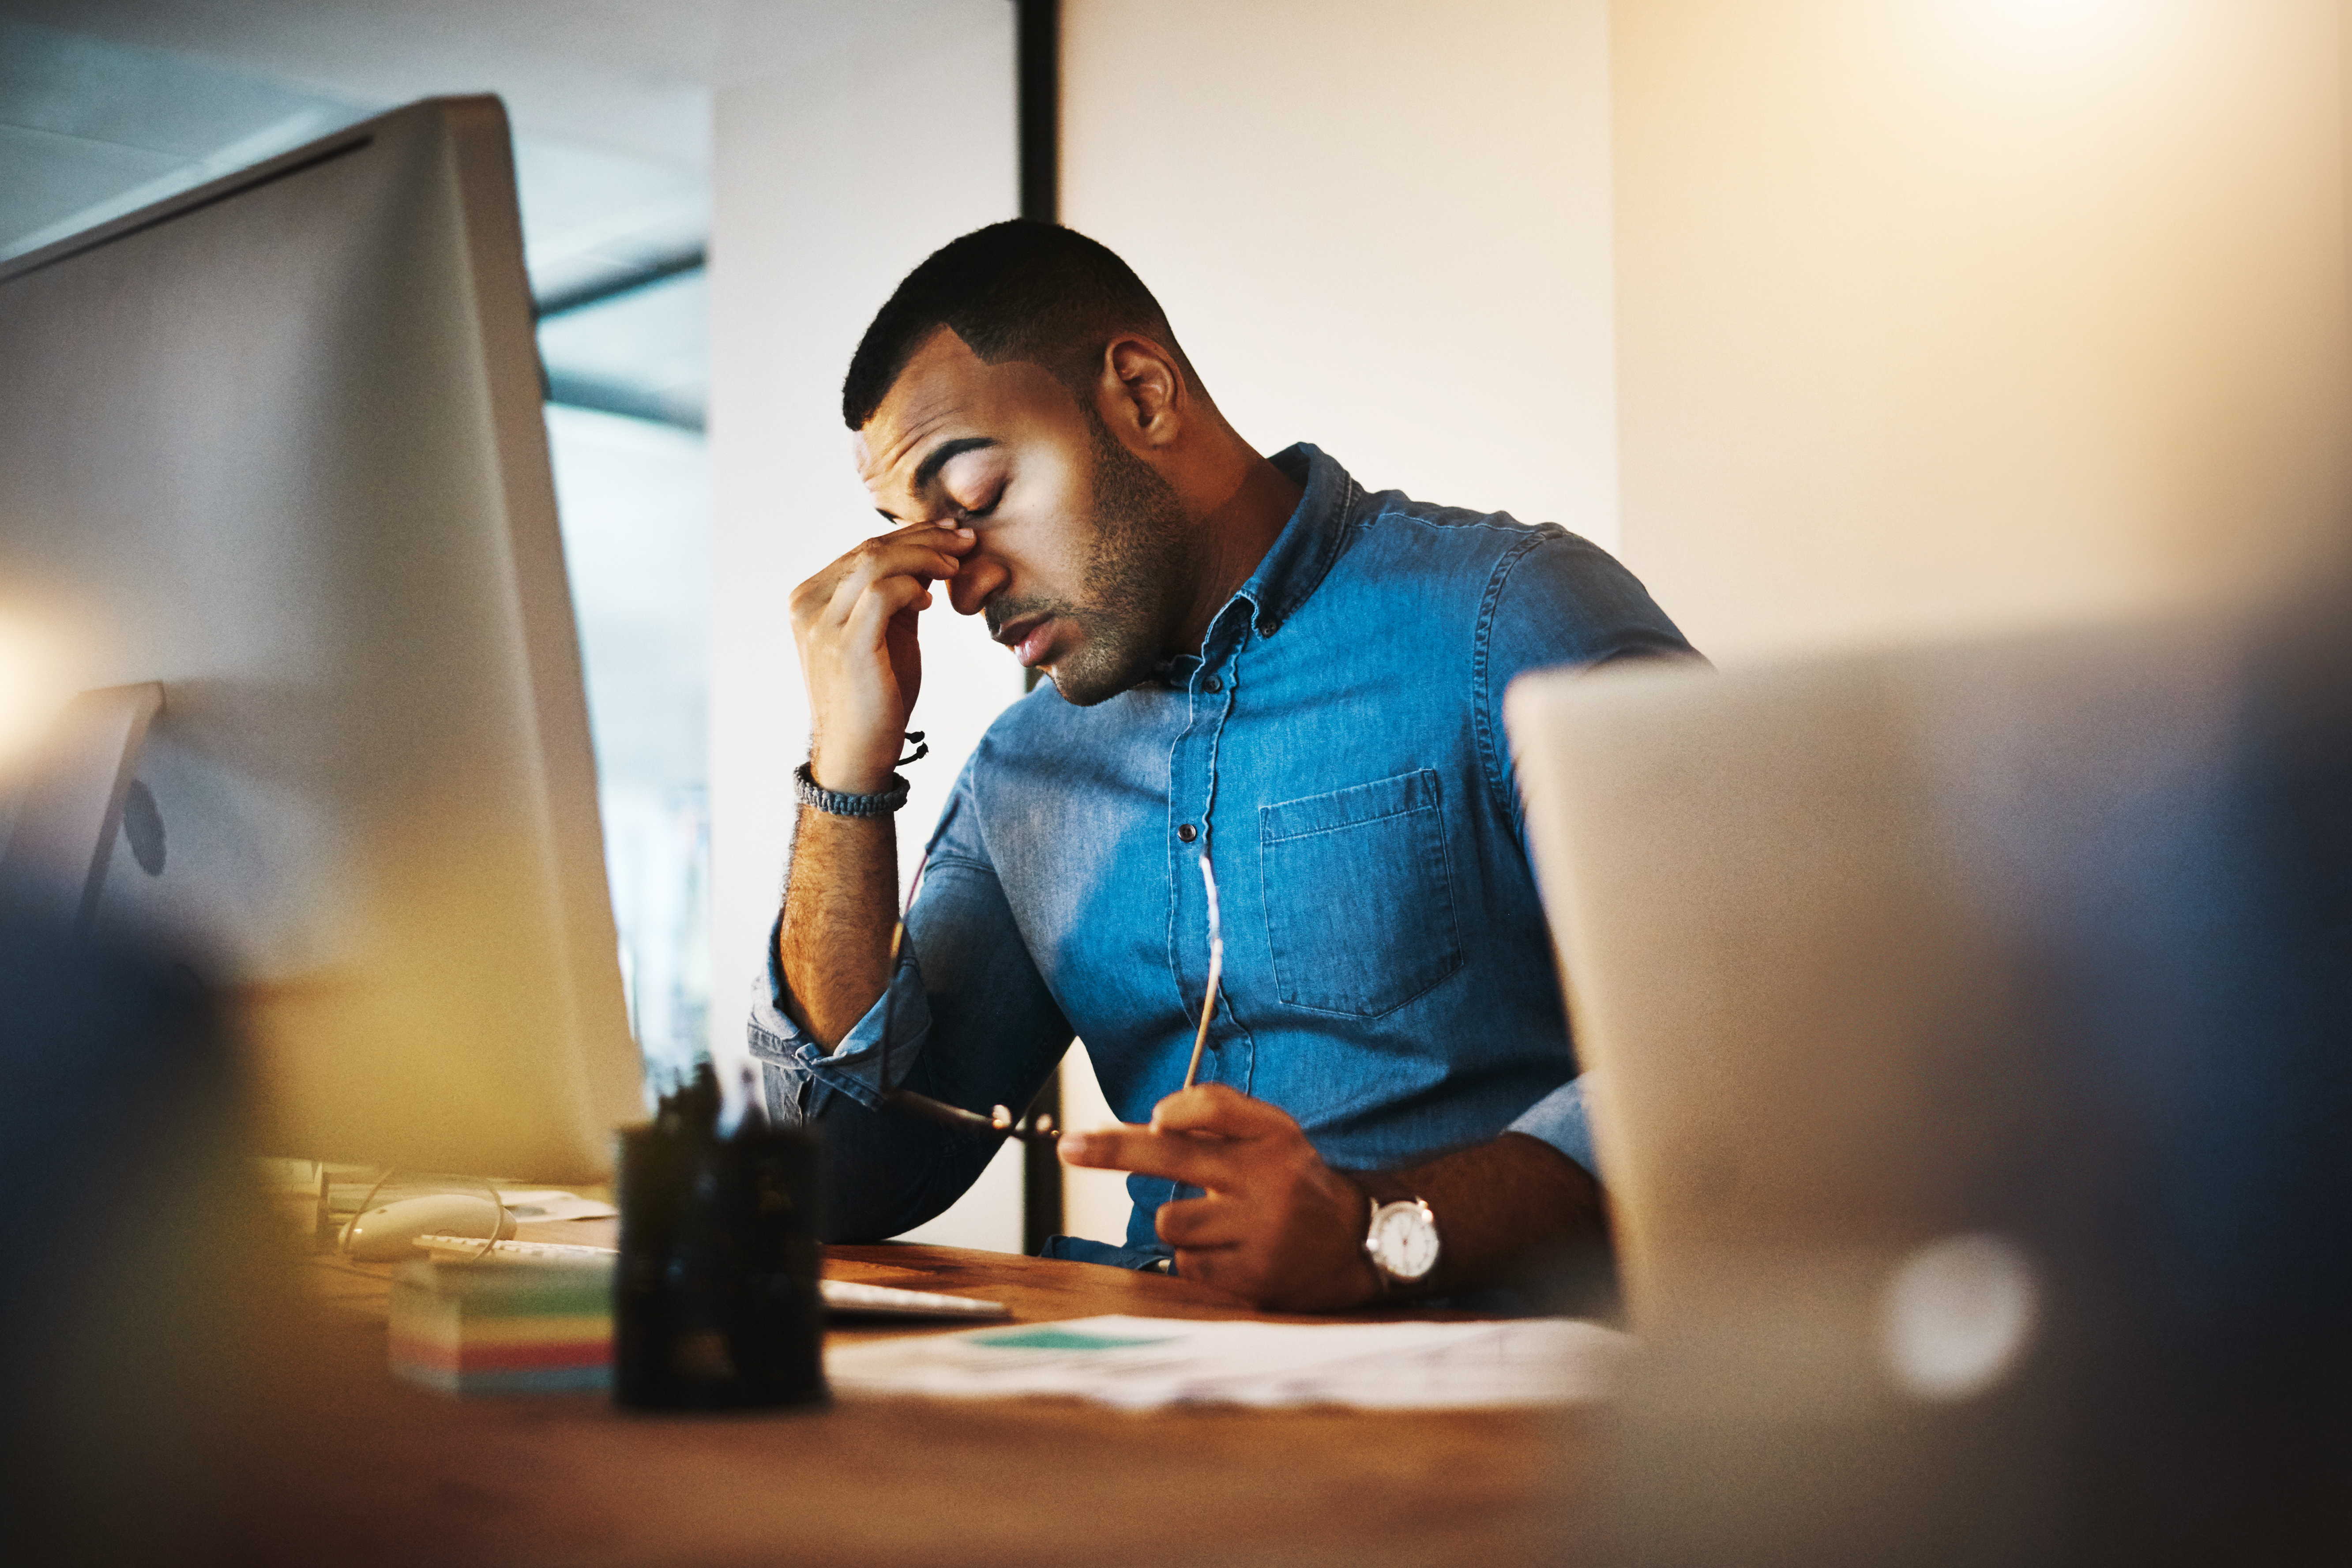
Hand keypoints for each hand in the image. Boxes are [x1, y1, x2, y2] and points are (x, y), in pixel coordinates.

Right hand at [787, 522, 976, 793]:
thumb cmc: (875, 694)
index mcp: (810, 597)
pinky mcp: (844, 644)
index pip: (863, 550)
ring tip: (957, 564)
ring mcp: (820, 624)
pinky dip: (911, 587)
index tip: (950, 531)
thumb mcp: (888, 631)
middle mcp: (807, 604)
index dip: (911, 534)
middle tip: (965, 539)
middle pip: (870, 549)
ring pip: (875, 562)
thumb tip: (931, 554)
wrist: (857, 753)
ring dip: (924, 556)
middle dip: (925, 538)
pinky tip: (929, 601)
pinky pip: (881, 593)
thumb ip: (901, 593)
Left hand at [1059, 1083, 1380, 1309]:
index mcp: (1271, 1138)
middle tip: (1068, 1146)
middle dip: (1112, 1150)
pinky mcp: (1252, 1279)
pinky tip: (1229, 1251)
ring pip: (1172, 1221)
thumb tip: (1154, 1119)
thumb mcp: (1272, 1131)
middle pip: (1174, 1157)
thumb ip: (1218, 1111)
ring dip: (1177, 1221)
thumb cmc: (1293, 1179)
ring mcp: (1259, 1234)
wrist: (1357, 1244)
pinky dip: (1196, 1258)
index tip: (1150, 1117)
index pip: (1214, 1109)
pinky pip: (1187, 1265)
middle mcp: (1266, 1181)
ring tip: (1216, 1222)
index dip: (1177, 1110)